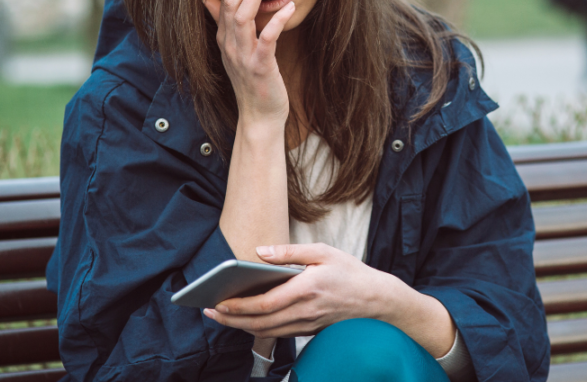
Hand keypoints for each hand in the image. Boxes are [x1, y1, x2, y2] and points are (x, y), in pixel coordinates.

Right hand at [203, 0, 294, 124]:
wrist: (259, 116)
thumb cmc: (252, 82)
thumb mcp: (235, 50)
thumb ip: (223, 23)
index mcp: (224, 38)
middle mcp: (229, 44)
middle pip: (230, 3)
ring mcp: (242, 56)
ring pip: (242, 17)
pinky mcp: (260, 67)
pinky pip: (266, 39)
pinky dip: (276, 21)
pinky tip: (288, 6)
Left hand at [203, 243, 386, 338]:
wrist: (375, 299)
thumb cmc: (349, 271)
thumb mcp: (322, 251)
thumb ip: (289, 253)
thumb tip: (259, 252)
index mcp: (306, 290)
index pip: (265, 304)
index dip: (239, 306)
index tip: (219, 301)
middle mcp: (305, 312)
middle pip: (260, 323)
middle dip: (231, 319)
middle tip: (210, 311)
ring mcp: (307, 324)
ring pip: (266, 332)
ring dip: (241, 326)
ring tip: (222, 316)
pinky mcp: (308, 330)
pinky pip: (277, 333)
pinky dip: (258, 329)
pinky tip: (247, 319)